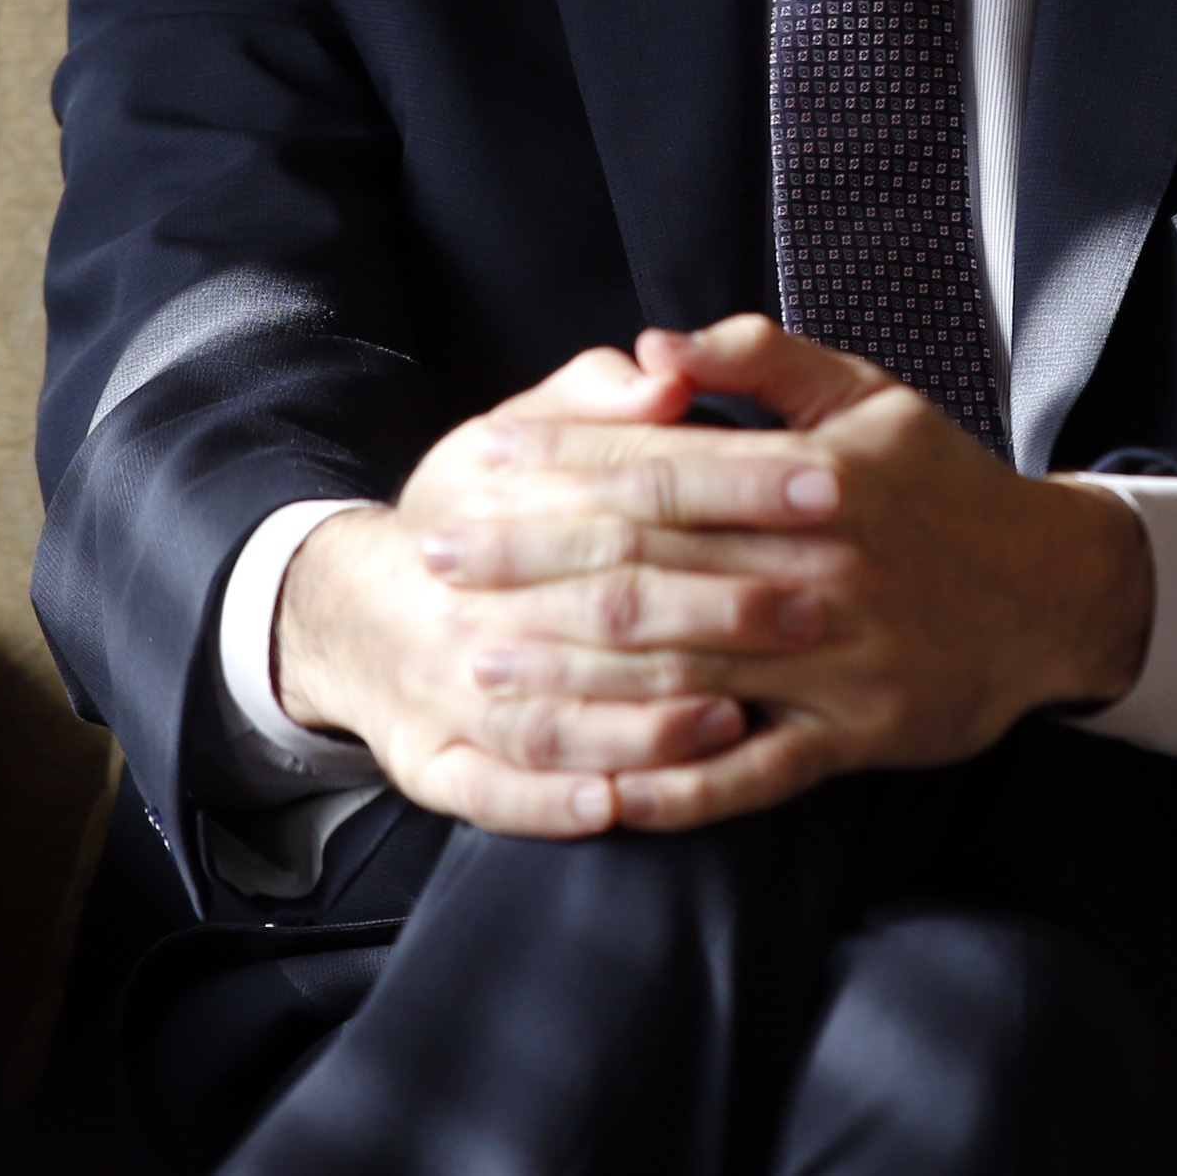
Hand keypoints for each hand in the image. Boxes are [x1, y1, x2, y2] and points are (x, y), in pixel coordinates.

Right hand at [269, 342, 832, 836]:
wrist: (348, 611)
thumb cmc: (471, 514)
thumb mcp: (514, 433)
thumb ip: (595, 401)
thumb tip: (667, 372)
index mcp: (499, 499)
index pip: (635, 483)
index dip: (734, 479)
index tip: (827, 480)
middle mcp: (472, 600)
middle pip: (606, 602)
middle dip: (717, 606)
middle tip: (817, 609)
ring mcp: (447, 691)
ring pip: (555, 712)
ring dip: (649, 720)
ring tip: (742, 714)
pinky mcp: (433, 766)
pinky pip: (496, 794)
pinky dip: (555, 801)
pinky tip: (619, 804)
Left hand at [430, 315, 1152, 831]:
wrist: (1052, 593)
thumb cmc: (943, 486)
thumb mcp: (868, 394)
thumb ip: (760, 359)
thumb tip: (652, 347)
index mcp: (811, 477)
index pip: (657, 471)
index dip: (558, 469)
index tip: (476, 467)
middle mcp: (817, 569)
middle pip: (647, 571)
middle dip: (532, 569)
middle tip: (437, 568)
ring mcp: (835, 662)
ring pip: (682, 673)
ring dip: (572, 675)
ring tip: (482, 668)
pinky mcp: (854, 738)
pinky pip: (750, 774)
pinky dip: (672, 786)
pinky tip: (595, 790)